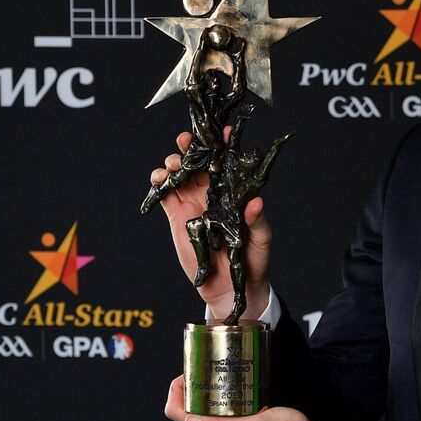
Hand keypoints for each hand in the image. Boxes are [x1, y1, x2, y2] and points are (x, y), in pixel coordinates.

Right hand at [149, 131, 272, 318]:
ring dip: (173, 162)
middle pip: (198, 162)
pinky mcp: (177, 217)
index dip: (223, 145)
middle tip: (186, 140)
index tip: (223, 132)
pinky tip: (159, 178)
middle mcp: (212, 194)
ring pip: (179, 174)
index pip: (227, 163)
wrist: (232, 288)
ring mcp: (193, 204)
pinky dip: (159, 183)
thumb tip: (256, 203)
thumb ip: (257, 222)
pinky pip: (165, 195)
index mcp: (232, 193)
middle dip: (191, 147)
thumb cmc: (253, 261)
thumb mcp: (261, 240)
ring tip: (173, 164)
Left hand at [164, 375, 324, 420]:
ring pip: (202, 407)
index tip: (184, 374)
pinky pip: (218, 409)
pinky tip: (227, 382)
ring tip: (210, 370)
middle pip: (188, 407)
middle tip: (198, 365)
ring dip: (201, 388)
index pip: (179, 414)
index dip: (175, 392)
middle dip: (188, 385)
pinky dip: (215, 394)